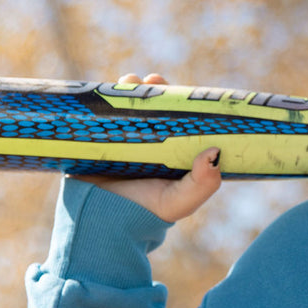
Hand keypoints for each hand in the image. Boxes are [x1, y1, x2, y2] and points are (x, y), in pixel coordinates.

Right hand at [76, 74, 222, 221]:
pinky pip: (96, 116)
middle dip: (150, 90)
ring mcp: (119, 140)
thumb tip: (215, 152)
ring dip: (126, 90)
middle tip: (152, 81)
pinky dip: (99, 102)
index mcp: (169, 152)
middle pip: (149, 107)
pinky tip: (102, 92)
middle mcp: (146, 143)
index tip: (180, 90)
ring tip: (128, 82)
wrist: (101, 226)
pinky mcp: (92, 142)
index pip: (177, 119)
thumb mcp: (181, 201)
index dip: (178, 101)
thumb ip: (203, 183)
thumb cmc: (146, 214)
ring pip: (123, 107)